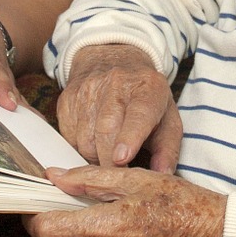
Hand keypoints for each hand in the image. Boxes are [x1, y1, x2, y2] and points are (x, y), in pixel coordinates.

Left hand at [25, 167, 225, 236]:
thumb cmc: (183, 206)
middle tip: (63, 206)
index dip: (35, 214)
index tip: (40, 201)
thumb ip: (91, 178)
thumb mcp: (137, 179)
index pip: (46, 231)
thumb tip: (55, 176)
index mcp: (107, 229)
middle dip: (50, 227)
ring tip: (85, 222)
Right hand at [57, 44, 181, 168]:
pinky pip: (69, 137)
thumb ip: (168, 149)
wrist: (114, 60)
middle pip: (106, 131)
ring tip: (107, 155)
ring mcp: (88, 89)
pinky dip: (80, 148)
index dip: (129, 137)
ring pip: (85, 139)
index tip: (122, 158)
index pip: (138, 114)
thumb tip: (162, 174)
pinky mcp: (67, 98)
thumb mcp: (167, 118)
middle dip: (109, 162)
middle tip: (118, 176)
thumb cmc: (145, 98)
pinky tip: (93, 142)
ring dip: (95, 157)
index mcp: (147, 88)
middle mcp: (116, 83)